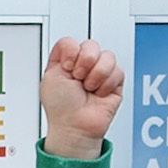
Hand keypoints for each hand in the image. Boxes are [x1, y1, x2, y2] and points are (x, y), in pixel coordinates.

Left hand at [40, 37, 122, 159]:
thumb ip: (60, 53)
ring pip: (107, 56)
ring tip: (89, 88)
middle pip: (91, 45)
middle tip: (79, 79)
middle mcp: (82, 66)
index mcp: (65, 62)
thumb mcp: (50, 76)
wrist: (75, 125)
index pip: (72, 41)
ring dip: (96, 75)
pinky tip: (98, 93)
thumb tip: (74, 46)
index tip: (67, 67)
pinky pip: (118, 71)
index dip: (71, 52)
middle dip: (85, 63)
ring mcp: (99, 73)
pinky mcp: (114, 82)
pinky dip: (106, 84)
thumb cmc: (60, 108)